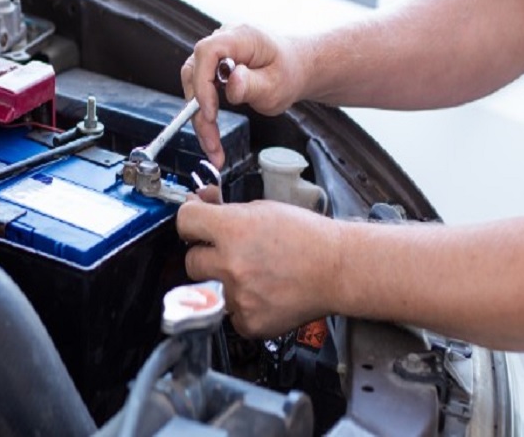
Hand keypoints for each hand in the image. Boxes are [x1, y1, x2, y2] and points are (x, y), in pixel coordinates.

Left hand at [176, 197, 340, 337]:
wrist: (339, 269)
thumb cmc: (308, 237)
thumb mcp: (263, 210)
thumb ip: (227, 210)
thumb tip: (202, 201)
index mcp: (232, 230)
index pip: (185, 220)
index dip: (190, 220)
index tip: (195, 225)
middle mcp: (231, 264)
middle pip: (191, 260)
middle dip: (206, 255)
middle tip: (229, 253)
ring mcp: (238, 296)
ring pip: (208, 289)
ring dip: (223, 282)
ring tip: (252, 275)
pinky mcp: (249, 322)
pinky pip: (228, 314)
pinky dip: (240, 306)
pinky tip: (261, 293)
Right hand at [181, 25, 304, 167]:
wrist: (296, 68)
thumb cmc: (289, 72)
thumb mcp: (277, 85)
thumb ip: (253, 85)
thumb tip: (232, 83)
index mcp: (241, 37)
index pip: (207, 52)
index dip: (202, 83)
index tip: (210, 113)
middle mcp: (223, 41)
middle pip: (194, 73)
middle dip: (198, 111)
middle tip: (211, 141)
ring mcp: (216, 54)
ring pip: (194, 86)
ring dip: (199, 118)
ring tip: (213, 146)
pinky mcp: (213, 68)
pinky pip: (200, 91)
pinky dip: (204, 115)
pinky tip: (212, 135)